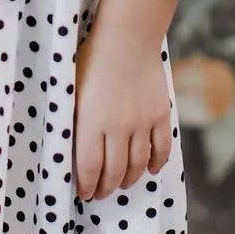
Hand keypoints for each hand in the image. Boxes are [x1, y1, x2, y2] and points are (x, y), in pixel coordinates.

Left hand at [72, 23, 172, 201]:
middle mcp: (117, 128)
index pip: (89, 167)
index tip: (84, 194)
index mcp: (90, 123)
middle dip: (106, 187)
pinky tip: (150, 170)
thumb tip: (73, 149)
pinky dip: (156, 163)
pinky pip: (161, 148)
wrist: (126, 38)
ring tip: (123, 184)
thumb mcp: (73, 92)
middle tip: (101, 193)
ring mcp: (141, 122)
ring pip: (138, 164)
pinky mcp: (160, 115)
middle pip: (114, 171)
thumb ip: (76, 122)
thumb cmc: (92, 60)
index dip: (87, 185)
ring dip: (130, 179)